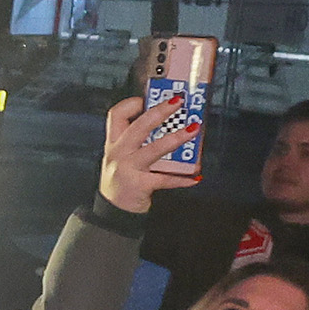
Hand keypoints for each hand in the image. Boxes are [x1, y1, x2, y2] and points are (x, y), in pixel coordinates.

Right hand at [96, 90, 204, 215]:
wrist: (113, 211)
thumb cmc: (122, 180)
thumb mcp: (121, 157)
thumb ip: (137, 141)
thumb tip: (168, 124)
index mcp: (114, 143)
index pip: (116, 115)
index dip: (132, 104)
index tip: (148, 98)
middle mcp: (119, 153)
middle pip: (139, 126)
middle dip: (160, 111)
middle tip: (178, 102)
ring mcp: (128, 169)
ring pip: (154, 149)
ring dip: (176, 138)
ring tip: (193, 129)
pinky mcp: (140, 185)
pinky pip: (165, 179)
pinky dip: (182, 178)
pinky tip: (195, 176)